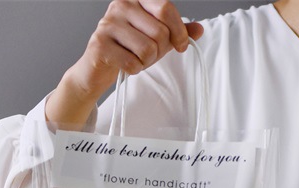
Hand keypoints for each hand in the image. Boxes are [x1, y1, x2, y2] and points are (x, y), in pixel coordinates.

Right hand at [47, 1, 202, 125]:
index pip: (166, 8)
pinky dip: (134, 70)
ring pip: (147, 49)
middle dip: (159, 51)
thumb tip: (199, 29)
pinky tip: (125, 65)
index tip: (181, 46)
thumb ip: (177, 33)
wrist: (98, 68)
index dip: (179, 31)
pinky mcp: (100, 44)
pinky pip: (133, 63)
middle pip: (159, 32)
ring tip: (135, 58)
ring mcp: (108, 23)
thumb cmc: (129, 49)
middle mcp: (120, 5)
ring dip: (146, 62)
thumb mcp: (157, 39)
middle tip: (149, 55)